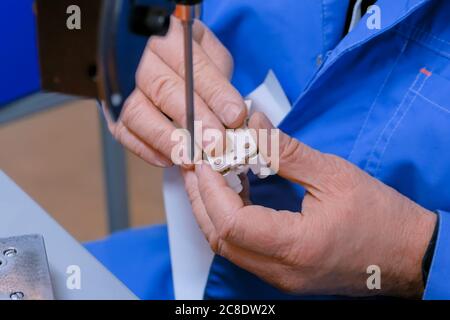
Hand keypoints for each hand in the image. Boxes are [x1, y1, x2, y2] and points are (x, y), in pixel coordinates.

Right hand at [105, 17, 246, 166]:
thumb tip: (230, 112)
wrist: (152, 53)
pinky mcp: (111, 108)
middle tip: (215, 143)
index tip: (234, 116)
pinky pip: (122, 131)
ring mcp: (120, 83)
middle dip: (195, 120)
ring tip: (192, 157)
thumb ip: (219, 75)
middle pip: (164, 89)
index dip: (215, 93)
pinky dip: (145, 149)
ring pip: (138, 113)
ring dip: (168, 140)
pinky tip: (168, 159)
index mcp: (167, 36)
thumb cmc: (184, 53)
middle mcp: (139, 57)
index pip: (192, 66)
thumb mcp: (208, 51)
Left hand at [182, 112, 436, 297]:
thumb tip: (252, 124)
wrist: (410, 255)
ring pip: (227, 247)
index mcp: (295, 246)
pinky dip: (229, 221)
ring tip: (208, 175)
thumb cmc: (380, 215)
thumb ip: (285, 151)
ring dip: (210, 210)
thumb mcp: (334, 174)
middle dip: (200, 198)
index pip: (230, 222)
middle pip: (219, 238)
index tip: (203, 158)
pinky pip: (243, 249)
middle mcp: (281, 270)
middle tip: (196, 164)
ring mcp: (281, 277)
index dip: (209, 188)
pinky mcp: (284, 274)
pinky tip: (232, 194)